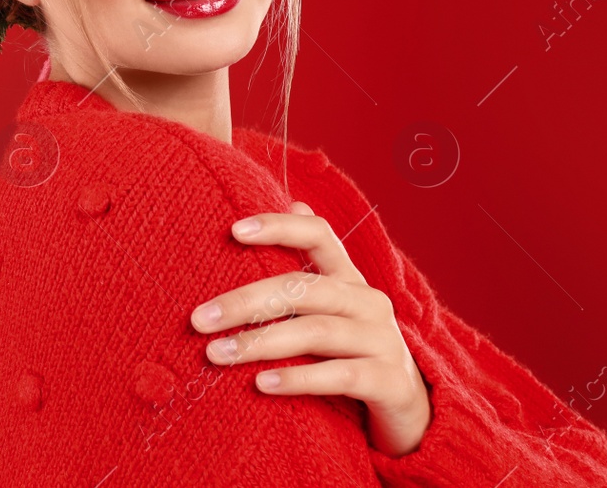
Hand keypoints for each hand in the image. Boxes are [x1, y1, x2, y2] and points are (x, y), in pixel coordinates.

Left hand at [189, 201, 432, 457]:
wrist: (408, 404)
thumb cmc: (350, 347)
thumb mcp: (330, 305)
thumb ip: (307, 264)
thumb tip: (293, 201)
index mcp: (348, 277)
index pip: (318, 234)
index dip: (279, 227)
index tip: (233, 229)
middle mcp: (368, 301)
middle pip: (303, 289)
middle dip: (246, 302)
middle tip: (199, 319)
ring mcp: (383, 340)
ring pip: (316, 331)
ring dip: (260, 343)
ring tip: (216, 354)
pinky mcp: (390, 381)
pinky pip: (339, 375)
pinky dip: (298, 378)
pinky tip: (262, 383)